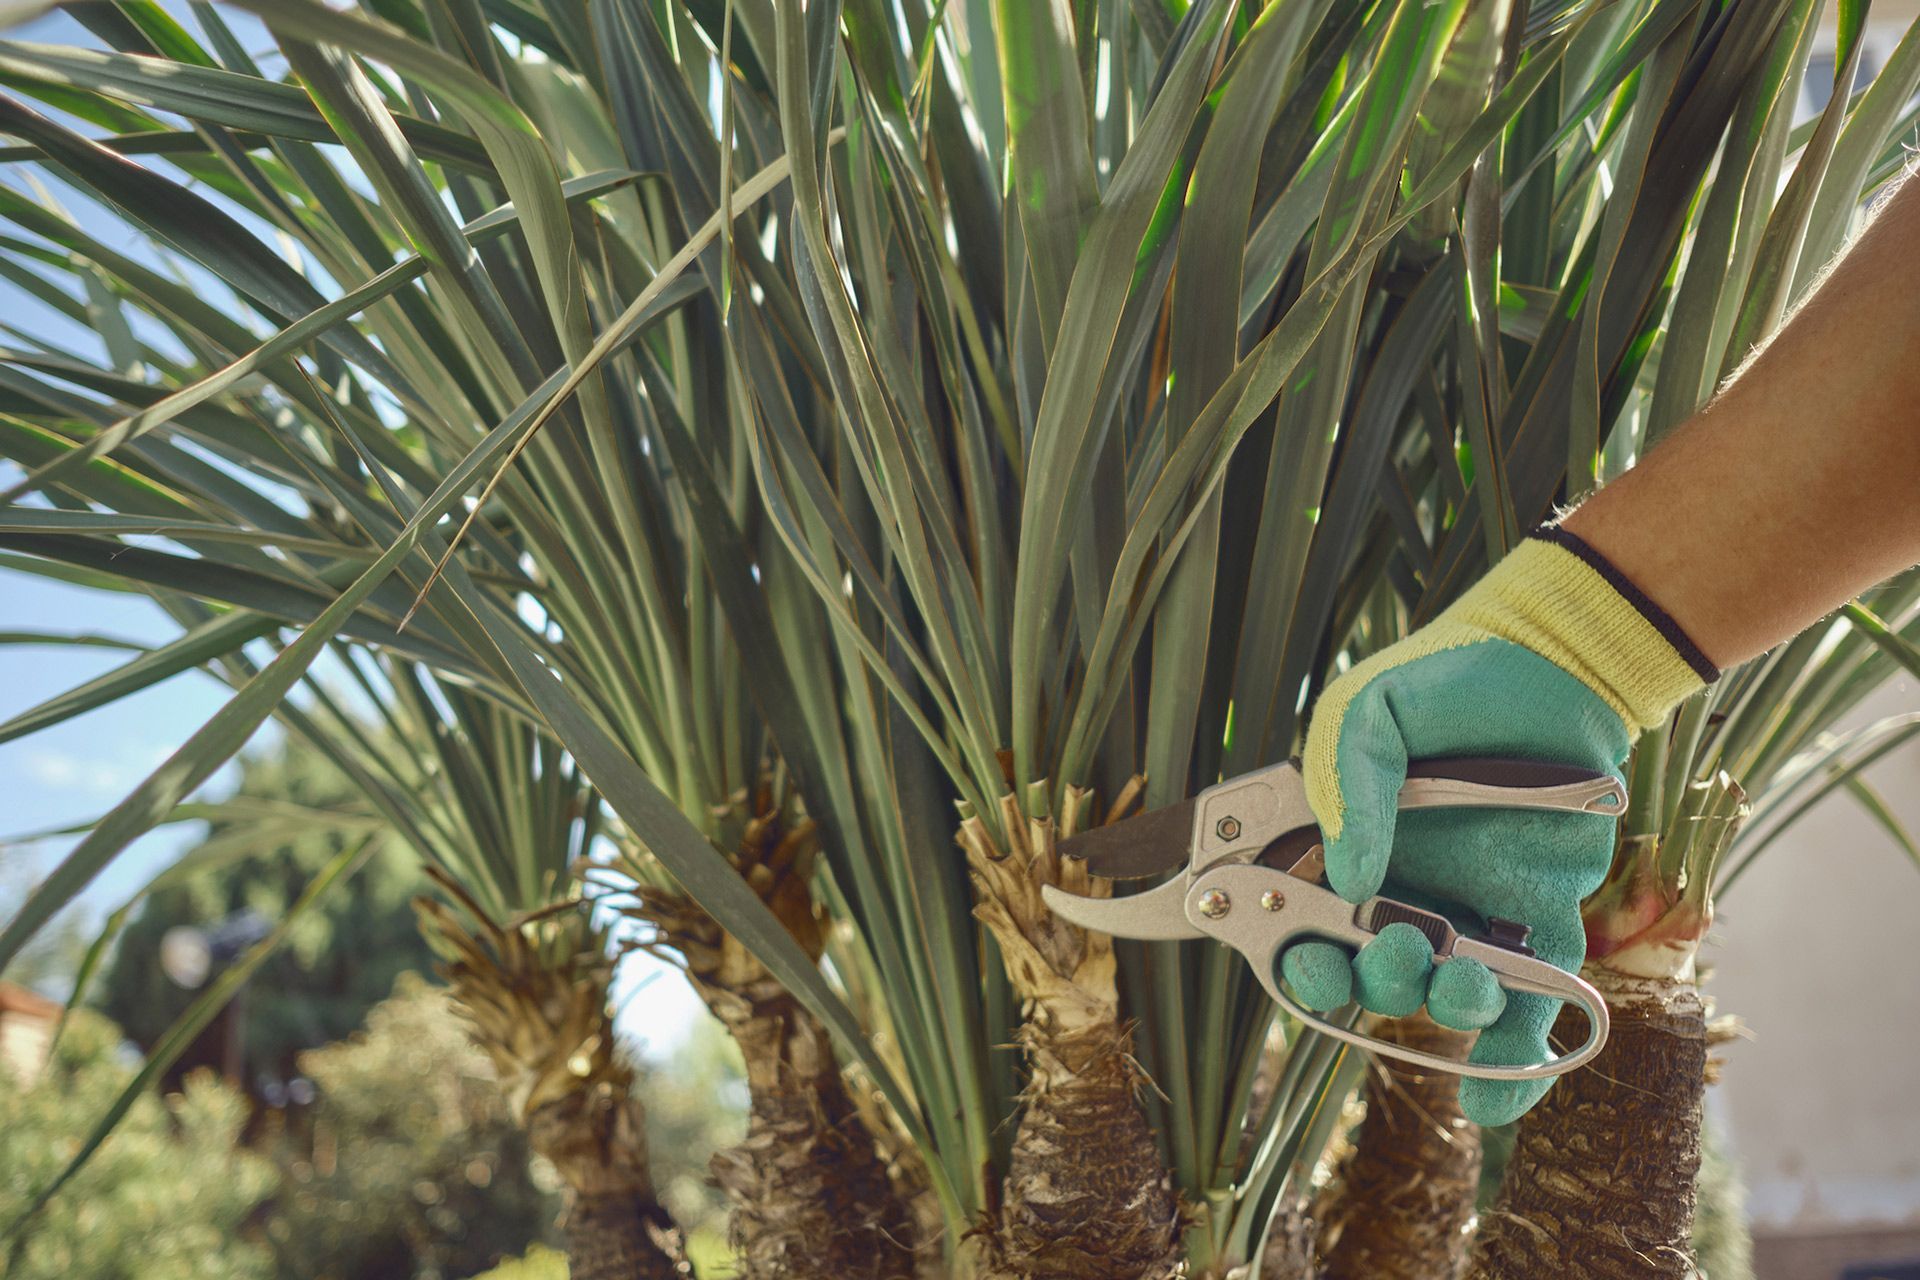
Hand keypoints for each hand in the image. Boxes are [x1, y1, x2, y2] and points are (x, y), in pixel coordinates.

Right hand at [1282, 528, 1714, 1124]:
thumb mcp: (1367, 715)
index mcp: (1340, 852)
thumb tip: (1350, 879)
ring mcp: (1468, 911)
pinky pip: (1527, 1006)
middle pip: (1363, 978)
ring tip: (1463, 978)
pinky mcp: (1540, 918)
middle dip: (1370, 983)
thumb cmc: (1443, 684)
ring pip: (1440, 996)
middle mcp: (1397, 894)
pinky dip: (1513, 1065)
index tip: (1300, 955)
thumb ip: (1348, 789)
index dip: (1290, 957)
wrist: (1553, 665)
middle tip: (1393, 945)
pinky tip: (1495, 1099)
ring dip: (1444, 1004)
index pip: (1296, 926)